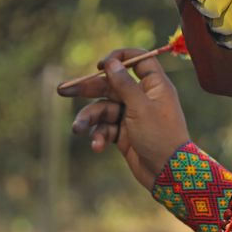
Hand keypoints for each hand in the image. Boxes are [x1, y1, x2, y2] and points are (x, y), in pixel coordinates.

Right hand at [57, 48, 190, 187]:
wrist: (168, 173)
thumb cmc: (160, 136)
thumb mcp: (140, 107)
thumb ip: (124, 84)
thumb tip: (111, 62)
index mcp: (153, 85)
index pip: (138, 60)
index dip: (119, 58)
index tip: (101, 65)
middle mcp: (142, 97)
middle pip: (112, 85)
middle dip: (87, 88)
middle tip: (62, 90)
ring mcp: (132, 116)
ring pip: (104, 109)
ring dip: (89, 119)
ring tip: (77, 129)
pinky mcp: (124, 134)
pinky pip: (106, 129)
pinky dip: (99, 136)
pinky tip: (97, 146)